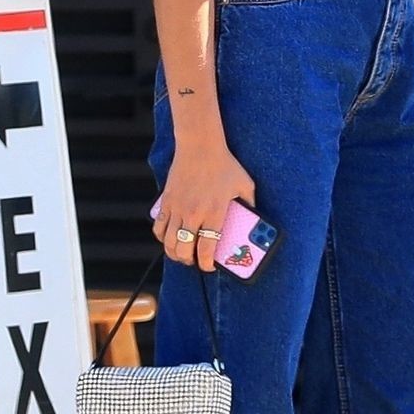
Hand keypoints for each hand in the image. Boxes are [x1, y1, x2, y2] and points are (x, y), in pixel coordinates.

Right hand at [152, 145, 256, 269]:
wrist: (200, 146)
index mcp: (214, 213)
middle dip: (189, 262)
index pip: (206, 249)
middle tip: (195, 261)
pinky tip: (170, 239)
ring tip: (182, 254)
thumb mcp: (245, 185)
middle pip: (184, 250)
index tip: (210, 267)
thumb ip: (250, 204)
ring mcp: (177, 209)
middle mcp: (193, 214)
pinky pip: (159, 228)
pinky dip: (162, 238)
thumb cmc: (225, 165)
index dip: (207, 264)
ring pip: (169, 243)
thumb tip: (255, 219)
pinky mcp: (166, 202)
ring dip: (175, 253)